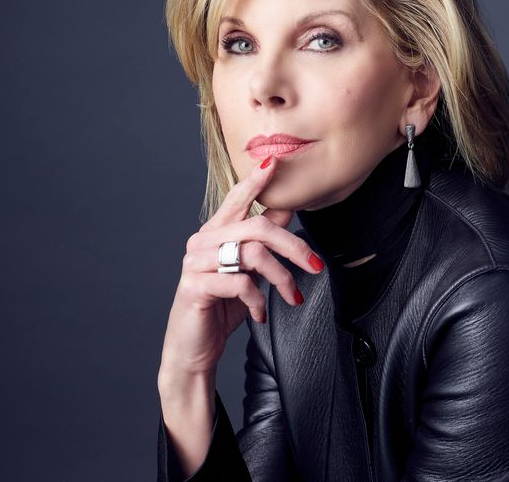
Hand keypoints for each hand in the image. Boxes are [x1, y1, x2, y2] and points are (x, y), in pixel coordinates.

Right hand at [158, 155, 323, 379]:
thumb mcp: (249, 269)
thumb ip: (263, 239)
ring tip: (291, 296)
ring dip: (280, 278)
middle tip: (314, 264)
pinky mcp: (195, 286)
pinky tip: (260, 312)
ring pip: (252, 255)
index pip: (237, 198)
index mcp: (216, 232)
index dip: (256, 180)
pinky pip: (239, 283)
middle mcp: (203, 242)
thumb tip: (287, 208)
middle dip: (293, 246)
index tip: (274, 160)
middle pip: (257, 227)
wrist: (194, 348)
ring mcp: (196, 263)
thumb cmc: (222, 305)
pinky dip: (258, 299)